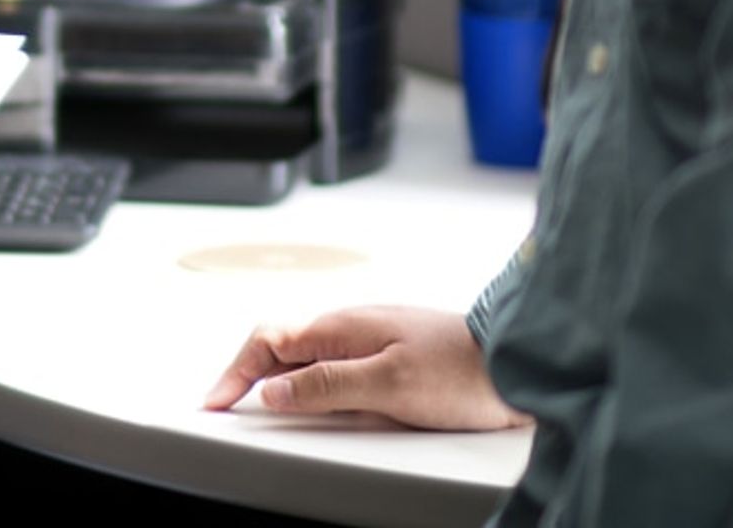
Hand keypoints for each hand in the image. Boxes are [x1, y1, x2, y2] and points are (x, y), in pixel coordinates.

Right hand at [203, 306, 530, 429]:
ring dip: (274, 376)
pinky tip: (309, 400)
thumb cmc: (460, 370)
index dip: (235, 371)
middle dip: (246, 372)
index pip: (268, 341)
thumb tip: (273, 390)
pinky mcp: (387, 357)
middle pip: (280, 347)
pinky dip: (306, 382)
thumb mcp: (389, 384)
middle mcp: (348, 329)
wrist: (517, 359)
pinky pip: (331, 367)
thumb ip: (328, 385)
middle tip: (224, 404)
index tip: (215, 402)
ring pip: (305, 356)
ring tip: (253, 403)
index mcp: (340, 328)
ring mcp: (368, 341)